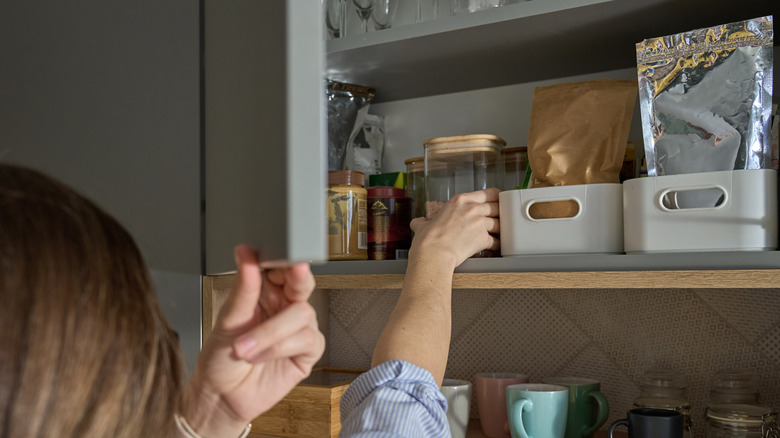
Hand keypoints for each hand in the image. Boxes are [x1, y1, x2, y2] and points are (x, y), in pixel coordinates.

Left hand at [182, 245, 325, 437]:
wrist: (220, 397)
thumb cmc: (220, 358)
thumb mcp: (227, 320)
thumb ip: (243, 288)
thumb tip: (246, 254)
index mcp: (266, 293)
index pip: (282, 267)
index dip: (285, 259)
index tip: (281, 254)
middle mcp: (284, 307)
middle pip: (303, 284)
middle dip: (298, 279)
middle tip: (292, 273)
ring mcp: (298, 329)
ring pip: (303, 314)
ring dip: (271, 332)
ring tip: (244, 348)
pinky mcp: (307, 352)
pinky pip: (307, 340)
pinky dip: (280, 348)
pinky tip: (260, 356)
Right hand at [409, 188, 499, 269]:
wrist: (433, 254)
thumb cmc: (427, 241)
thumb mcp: (422, 225)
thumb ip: (423, 221)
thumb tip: (419, 222)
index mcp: (460, 200)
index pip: (488, 193)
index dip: (496, 197)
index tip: (498, 201)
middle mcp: (472, 209)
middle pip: (497, 207)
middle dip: (500, 214)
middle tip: (500, 219)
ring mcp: (480, 223)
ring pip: (499, 224)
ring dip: (499, 230)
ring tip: (498, 235)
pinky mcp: (483, 238)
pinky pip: (496, 241)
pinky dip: (496, 245)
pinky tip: (494, 248)